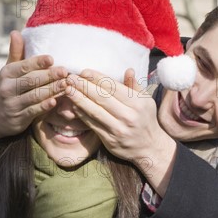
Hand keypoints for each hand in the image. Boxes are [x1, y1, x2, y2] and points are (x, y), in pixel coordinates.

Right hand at [0, 31, 66, 157]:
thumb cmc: (8, 89)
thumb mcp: (9, 71)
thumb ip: (16, 53)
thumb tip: (15, 32)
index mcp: (7, 73)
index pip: (24, 66)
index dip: (38, 62)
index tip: (52, 59)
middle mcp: (8, 88)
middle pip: (31, 80)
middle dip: (49, 76)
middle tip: (65, 71)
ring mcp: (13, 104)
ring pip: (34, 96)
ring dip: (51, 90)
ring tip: (66, 85)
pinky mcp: (19, 118)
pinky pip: (33, 111)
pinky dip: (44, 106)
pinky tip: (55, 102)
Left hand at [65, 69, 176, 195]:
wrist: (149, 148)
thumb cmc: (146, 120)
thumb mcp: (146, 101)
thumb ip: (135, 86)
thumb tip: (128, 70)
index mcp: (137, 103)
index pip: (113, 87)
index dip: (97, 78)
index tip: (84, 71)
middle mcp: (128, 116)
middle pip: (102, 98)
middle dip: (84, 86)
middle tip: (70, 78)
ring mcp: (118, 129)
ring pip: (95, 111)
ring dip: (79, 99)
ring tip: (67, 90)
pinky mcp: (109, 140)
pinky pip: (93, 125)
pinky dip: (82, 114)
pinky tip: (73, 106)